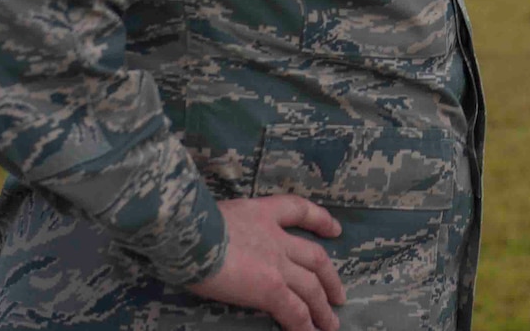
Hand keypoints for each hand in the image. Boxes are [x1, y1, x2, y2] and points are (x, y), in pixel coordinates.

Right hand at [187, 195, 346, 330]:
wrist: (190, 233)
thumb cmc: (189, 222)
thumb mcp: (214, 213)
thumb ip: (226, 227)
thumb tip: (217, 241)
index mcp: (261, 212)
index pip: (299, 210)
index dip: (320, 220)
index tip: (335, 230)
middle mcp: (276, 238)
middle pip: (315, 258)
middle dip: (330, 278)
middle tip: (339, 295)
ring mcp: (277, 264)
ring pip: (311, 288)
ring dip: (323, 308)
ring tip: (332, 324)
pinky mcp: (271, 288)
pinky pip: (295, 311)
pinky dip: (305, 325)